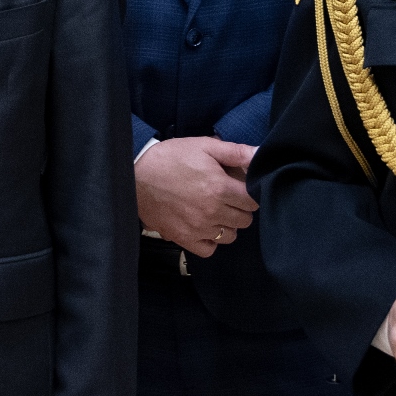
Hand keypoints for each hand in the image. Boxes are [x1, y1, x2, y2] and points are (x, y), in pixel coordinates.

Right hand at [136, 138, 256, 255]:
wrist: (134, 176)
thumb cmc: (170, 158)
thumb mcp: (204, 146)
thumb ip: (236, 152)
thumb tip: (261, 155)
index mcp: (220, 188)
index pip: (254, 201)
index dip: (250, 193)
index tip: (241, 187)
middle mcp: (212, 212)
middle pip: (245, 219)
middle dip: (240, 207)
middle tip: (228, 197)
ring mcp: (198, 228)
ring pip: (231, 236)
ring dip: (228, 224)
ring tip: (216, 211)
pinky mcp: (184, 238)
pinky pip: (210, 249)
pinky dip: (211, 241)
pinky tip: (205, 227)